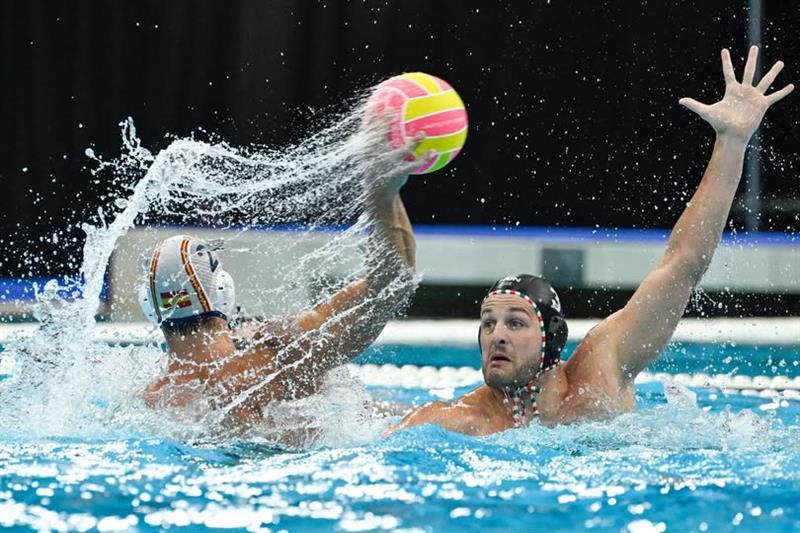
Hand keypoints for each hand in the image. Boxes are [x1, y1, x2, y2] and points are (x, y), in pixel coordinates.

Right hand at [361, 108, 425, 201]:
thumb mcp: (373, 156)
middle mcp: (377, 157)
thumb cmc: (379, 169)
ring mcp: (388, 165)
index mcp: (370, 150)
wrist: (379, 192)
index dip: (371, 117)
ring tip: (422, 134)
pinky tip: (432, 150)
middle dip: (384, 123)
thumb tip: (383, 120)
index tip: (377, 104)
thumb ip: (377, 140)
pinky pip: (414, 164)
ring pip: (402, 151)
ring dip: (413, 142)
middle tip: (392, 110)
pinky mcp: (398, 173)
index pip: (368, 131)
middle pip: (379, 137)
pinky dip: (424, 157)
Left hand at [679, 46, 793, 144]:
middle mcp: (743, 91)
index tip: (724, 50)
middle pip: (749, 71)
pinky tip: (791, 86)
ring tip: (780, 62)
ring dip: (773, 72)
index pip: (728, 72)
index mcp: (731, 90)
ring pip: (765, 80)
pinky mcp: (762, 104)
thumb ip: (694, 105)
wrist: (733, 135)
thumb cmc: (719, 124)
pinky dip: (782, 92)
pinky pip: (774, 96)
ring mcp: (754, 97)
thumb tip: (679, 100)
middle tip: (754, 47)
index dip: (726, 61)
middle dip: (752, 59)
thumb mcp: (707, 112)